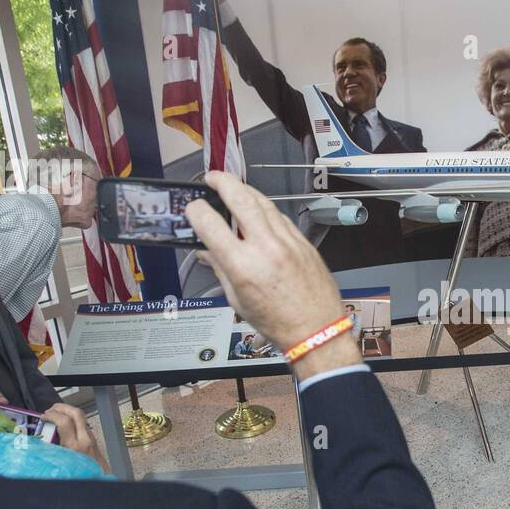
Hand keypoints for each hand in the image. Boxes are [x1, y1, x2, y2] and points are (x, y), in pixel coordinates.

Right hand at [42, 403, 108, 472]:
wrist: (101, 480)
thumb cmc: (82, 475)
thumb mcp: (63, 463)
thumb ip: (53, 450)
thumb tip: (42, 440)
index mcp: (75, 446)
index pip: (65, 421)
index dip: (52, 415)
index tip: (44, 416)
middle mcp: (85, 439)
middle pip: (76, 413)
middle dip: (61, 407)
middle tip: (50, 410)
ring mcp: (91, 438)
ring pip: (81, 417)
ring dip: (67, 412)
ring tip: (56, 415)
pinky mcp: (93, 439)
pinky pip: (82, 423)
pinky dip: (72, 420)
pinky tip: (65, 425)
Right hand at [185, 171, 362, 380]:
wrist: (316, 330)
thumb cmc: (278, 321)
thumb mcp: (237, 300)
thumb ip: (220, 269)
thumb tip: (207, 252)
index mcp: (243, 266)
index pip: (211, 224)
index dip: (197, 211)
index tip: (193, 208)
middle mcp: (266, 249)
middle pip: (241, 199)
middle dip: (223, 182)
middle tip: (213, 178)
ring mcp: (287, 242)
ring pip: (264, 202)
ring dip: (245, 190)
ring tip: (234, 188)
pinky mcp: (303, 242)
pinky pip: (280, 216)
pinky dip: (266, 209)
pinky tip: (259, 212)